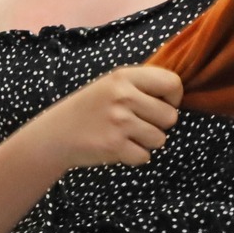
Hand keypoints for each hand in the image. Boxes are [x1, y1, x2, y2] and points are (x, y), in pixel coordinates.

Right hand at [26, 65, 182, 169]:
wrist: (55, 134)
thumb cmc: (89, 109)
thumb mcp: (111, 85)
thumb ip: (141, 85)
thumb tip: (178, 91)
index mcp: (124, 76)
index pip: (172, 83)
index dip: (173, 98)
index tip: (162, 105)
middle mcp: (123, 96)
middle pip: (171, 117)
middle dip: (159, 125)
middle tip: (138, 124)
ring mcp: (119, 122)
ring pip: (160, 139)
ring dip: (146, 142)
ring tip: (124, 135)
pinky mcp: (114, 146)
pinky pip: (144, 156)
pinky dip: (133, 156)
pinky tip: (117, 147)